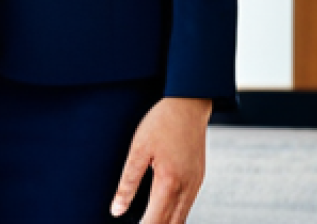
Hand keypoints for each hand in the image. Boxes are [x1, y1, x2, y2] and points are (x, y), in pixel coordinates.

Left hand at [110, 96, 211, 222]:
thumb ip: (128, 182)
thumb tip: (117, 210)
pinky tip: (163, 211)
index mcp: (169, 182)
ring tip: (148, 221)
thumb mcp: (138, 149)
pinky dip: (175, 214)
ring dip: (165, 223)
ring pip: (182, 218)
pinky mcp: (199, 178)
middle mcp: (187, 188)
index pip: (156, 220)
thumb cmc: (161, 123)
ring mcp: (196, 184)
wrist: (188, 104)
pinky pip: (188, 205)